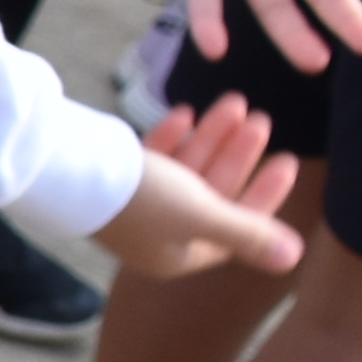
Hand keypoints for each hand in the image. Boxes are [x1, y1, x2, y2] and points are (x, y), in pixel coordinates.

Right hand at [93, 96, 303, 280]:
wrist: (65, 171)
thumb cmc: (140, 198)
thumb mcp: (202, 214)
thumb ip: (249, 233)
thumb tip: (295, 259)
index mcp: (180, 256)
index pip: (236, 228)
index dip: (265, 194)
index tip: (286, 159)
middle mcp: (158, 236)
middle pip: (213, 194)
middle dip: (238, 155)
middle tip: (260, 117)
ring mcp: (135, 208)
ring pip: (187, 172)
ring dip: (211, 137)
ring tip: (233, 102)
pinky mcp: (114, 181)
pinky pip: (154, 161)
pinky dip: (173, 138)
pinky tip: (185, 111)